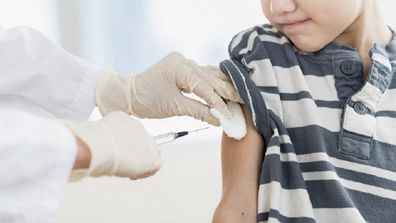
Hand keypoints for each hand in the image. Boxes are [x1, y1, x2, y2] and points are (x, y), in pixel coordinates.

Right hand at [66, 111, 161, 179]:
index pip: (132, 133)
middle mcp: (138, 127)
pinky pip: (156, 166)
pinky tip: (133, 175)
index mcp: (124, 119)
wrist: (95, 147)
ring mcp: (147, 141)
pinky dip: (145, 173)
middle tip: (126, 166)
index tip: (119, 155)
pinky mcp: (152, 157)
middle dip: (136, 155)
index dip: (127, 147)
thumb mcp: (96, 136)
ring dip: (141, 164)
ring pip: (152, 153)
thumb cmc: (89, 144)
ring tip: (129, 172)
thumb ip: (104, 140)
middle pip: (144, 142)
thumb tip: (103, 151)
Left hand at [95, 52, 241, 125]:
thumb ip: (199, 111)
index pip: (206, 87)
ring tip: (238, 95)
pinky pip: (201, 75)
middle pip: (211, 78)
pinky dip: (212, 83)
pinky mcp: (181, 67)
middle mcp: (184, 61)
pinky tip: (224, 87)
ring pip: (208, 75)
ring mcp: (182, 62)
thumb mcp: (174, 107)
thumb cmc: (147, 100)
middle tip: (243, 101)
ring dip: (222, 86)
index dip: (218, 102)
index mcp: (181, 68)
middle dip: (226, 91)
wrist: (127, 95)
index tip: (229, 114)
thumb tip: (219, 120)